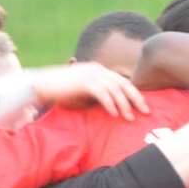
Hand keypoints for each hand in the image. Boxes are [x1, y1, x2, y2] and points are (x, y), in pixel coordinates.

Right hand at [30, 63, 150, 118]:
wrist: (41, 85)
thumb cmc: (62, 92)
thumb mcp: (85, 92)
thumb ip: (99, 95)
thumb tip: (114, 107)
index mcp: (99, 70)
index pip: (122, 81)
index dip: (134, 93)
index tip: (144, 106)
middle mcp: (97, 69)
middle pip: (123, 83)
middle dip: (136, 98)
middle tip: (146, 111)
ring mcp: (90, 74)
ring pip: (114, 89)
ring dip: (124, 104)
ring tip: (129, 118)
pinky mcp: (83, 82)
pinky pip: (101, 93)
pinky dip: (109, 104)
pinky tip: (114, 114)